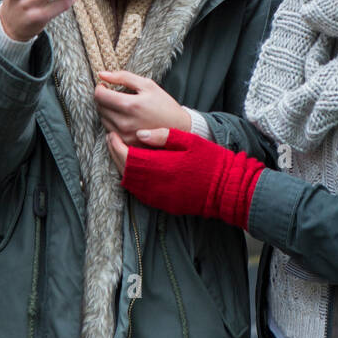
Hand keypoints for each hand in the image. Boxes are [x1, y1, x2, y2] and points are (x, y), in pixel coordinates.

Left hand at [95, 70, 189, 143]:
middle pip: (99, 107)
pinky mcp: (126, 143)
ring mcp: (124, 135)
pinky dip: (112, 121)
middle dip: (103, 98)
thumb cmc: (163, 103)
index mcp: (130, 105)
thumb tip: (101, 74)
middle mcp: (124, 122)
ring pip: (102, 119)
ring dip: (107, 110)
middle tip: (114, 94)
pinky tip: (124, 117)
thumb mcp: (147, 84)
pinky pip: (109, 129)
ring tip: (121, 106)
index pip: (100, 96)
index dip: (100, 88)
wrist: (178, 127)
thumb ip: (123, 77)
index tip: (105, 85)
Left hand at [113, 127, 264, 227]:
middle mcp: (155, 184)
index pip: (127, 156)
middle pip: (124, 170)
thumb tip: (139, 133)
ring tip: (120, 153)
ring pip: (129, 183)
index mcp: (161, 166)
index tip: (111, 134)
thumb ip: (163, 136)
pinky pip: (138, 192)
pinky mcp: (162, 204)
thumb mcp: (189, 141)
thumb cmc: (209, 160)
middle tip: (111, 140)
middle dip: (114, 154)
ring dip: (121, 168)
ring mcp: (157, 197)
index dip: (115, 145)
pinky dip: (131, 180)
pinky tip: (134, 169)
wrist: (225, 189)